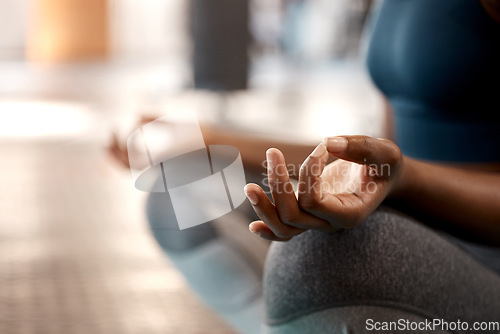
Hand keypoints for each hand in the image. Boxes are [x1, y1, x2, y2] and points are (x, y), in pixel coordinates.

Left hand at [244, 136, 402, 240]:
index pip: (314, 201)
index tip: (321, 147)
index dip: (309, 172)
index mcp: (350, 213)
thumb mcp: (384, 152)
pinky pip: (284, 232)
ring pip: (283, 228)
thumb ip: (362, 147)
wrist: (382, 177)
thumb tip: (328, 142)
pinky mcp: (308, 215)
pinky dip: (268, 229)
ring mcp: (317, 222)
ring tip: (248, 188)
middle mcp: (331, 223)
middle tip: (273, 152)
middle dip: (278, 184)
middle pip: (293, 216)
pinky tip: (252, 227)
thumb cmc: (384, 164)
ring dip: (264, 209)